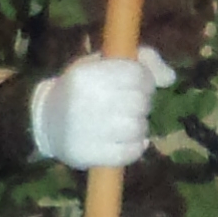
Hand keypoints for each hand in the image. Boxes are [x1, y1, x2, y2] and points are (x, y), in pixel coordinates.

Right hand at [28, 49, 172, 169]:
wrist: (47, 122)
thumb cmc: (82, 88)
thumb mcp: (103, 64)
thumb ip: (140, 61)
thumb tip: (170, 77)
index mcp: (87, 74)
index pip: (136, 74)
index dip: (146, 80)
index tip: (140, 85)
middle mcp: (86, 101)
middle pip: (140, 102)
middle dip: (144, 104)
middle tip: (133, 106)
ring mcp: (86, 130)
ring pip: (138, 128)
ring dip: (140, 127)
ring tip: (127, 123)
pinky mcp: (88, 155)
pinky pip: (130, 152)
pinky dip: (136, 147)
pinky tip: (126, 140)